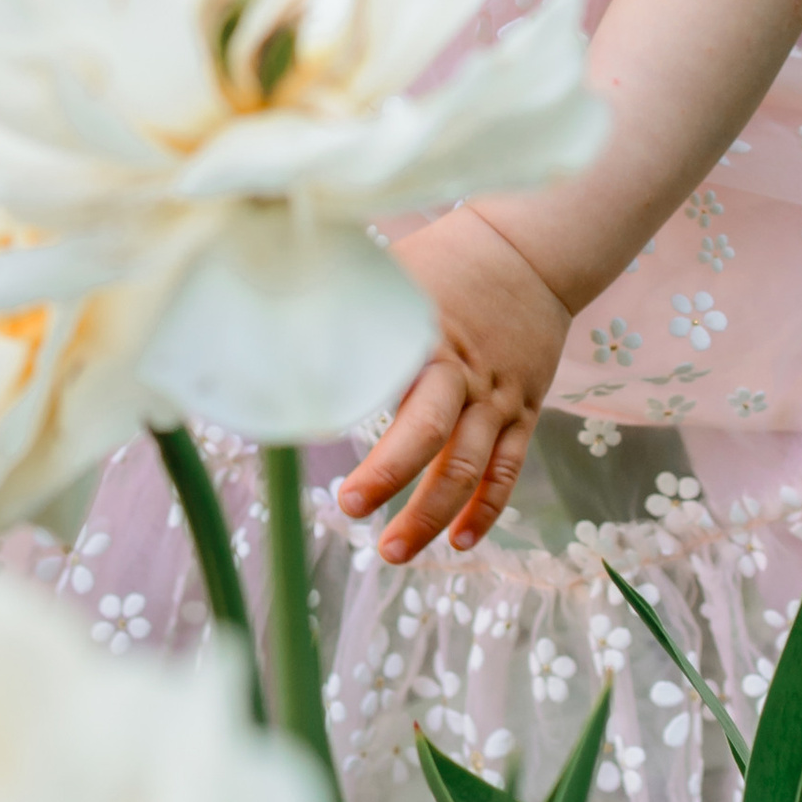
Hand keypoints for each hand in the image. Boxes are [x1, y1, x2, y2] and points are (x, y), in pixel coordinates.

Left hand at [338, 209, 572, 564]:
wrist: (531, 250)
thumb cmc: (446, 260)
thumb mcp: (391, 271)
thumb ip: (344, 305)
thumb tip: (270, 330)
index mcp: (422, 336)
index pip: (380, 381)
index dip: (345, 410)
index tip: (310, 428)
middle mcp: (461, 372)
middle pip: (428, 433)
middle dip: (388, 476)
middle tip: (349, 508)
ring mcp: (495, 397)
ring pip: (469, 467)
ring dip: (432, 514)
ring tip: (394, 552)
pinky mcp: (522, 410)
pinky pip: (507, 469)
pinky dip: (486, 509)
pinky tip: (461, 542)